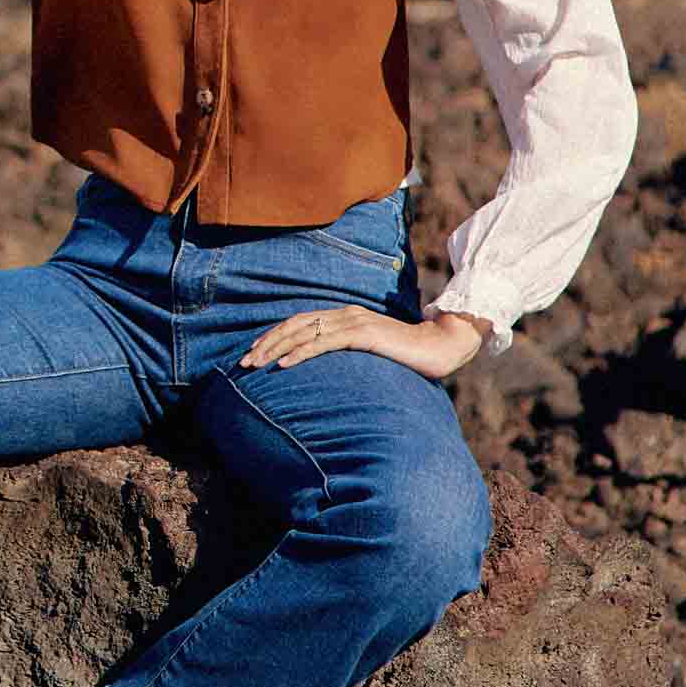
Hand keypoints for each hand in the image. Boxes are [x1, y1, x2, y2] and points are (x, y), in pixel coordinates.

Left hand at [242, 305, 489, 382]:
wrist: (441, 346)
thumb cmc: (408, 355)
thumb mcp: (372, 353)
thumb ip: (352, 354)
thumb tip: (330, 372)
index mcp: (346, 316)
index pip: (300, 322)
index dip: (274, 335)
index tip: (254, 352)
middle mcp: (346, 314)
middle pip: (295, 324)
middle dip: (266, 341)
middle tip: (243, 362)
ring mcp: (354, 322)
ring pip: (304, 331)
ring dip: (275, 347)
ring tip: (255, 364)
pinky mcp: (364, 334)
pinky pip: (324, 342)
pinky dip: (300, 352)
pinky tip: (283, 364)